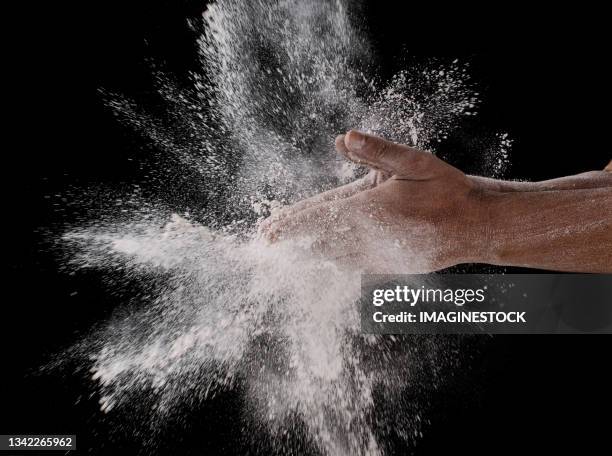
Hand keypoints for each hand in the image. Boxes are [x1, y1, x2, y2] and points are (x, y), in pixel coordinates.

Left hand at [261, 130, 487, 272]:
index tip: (267, 230)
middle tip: (266, 242)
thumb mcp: (414, 162)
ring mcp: (377, 257)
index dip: (291, 223)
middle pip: (319, 240)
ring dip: (306, 253)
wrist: (474, 227)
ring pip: (331, 257)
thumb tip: (343, 138)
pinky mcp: (386, 268)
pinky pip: (350, 267)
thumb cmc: (445, 190)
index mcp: (371, 209)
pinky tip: (321, 261)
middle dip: (292, 240)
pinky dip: (330, 263)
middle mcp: (369, 237)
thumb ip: (377, 151)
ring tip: (286, 253)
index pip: (319, 216)